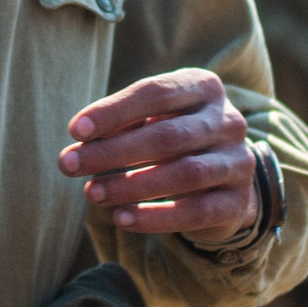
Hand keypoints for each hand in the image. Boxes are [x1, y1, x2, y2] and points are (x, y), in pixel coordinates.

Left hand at [58, 69, 255, 248]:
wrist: (223, 180)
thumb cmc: (173, 139)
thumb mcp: (150, 121)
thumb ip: (120, 125)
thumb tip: (80, 141)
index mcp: (204, 88)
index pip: (156, 93)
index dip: (114, 111)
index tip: (75, 130)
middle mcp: (228, 121)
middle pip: (168, 136)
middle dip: (113, 152)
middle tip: (69, 165)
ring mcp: (238, 162)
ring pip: (184, 173)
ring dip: (131, 185)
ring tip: (91, 193)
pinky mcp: (237, 202)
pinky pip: (196, 211)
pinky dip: (155, 217)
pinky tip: (121, 219)